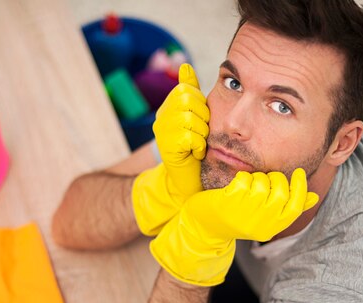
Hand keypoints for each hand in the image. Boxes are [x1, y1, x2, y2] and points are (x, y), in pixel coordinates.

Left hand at [150, 169, 318, 285]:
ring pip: (263, 183)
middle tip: (266, 179)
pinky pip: (245, 179)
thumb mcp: (264, 218)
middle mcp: (261, 223)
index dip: (301, 188)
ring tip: (248, 186)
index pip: (296, 207)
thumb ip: (287, 208)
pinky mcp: (229, 201)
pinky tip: (235, 186)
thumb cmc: (237, 218)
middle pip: (281, 192)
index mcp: (272, 228)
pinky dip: (242, 177)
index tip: (299, 173)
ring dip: (257, 178)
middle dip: (276, 179)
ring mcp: (245, 212)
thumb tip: (315, 197)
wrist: (204, 228)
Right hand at [153, 63, 208, 195]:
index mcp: (168, 106)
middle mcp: (161, 117)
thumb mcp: (195, 116)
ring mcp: (161, 132)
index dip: (200, 103)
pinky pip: (189, 137)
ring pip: (190, 118)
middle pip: (188, 100)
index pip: (186, 89)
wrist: (189, 178)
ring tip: (198, 143)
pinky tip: (195, 153)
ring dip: (202, 133)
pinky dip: (198, 146)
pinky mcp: (166, 147)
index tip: (201, 119)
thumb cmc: (195, 146)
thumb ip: (190, 91)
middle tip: (201, 132)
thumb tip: (185, 65)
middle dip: (202, 116)